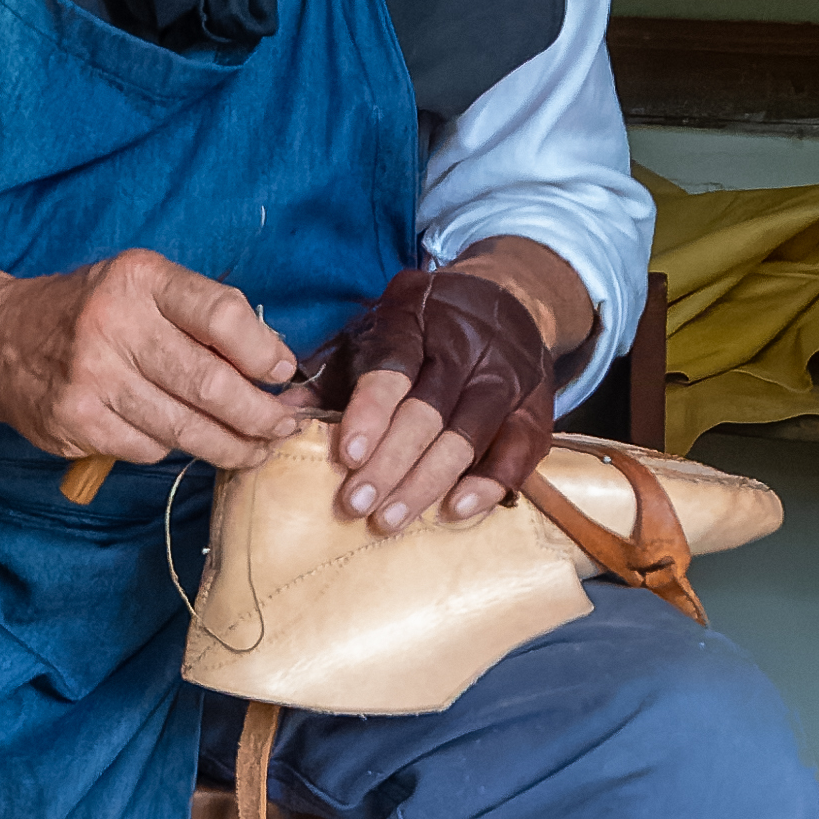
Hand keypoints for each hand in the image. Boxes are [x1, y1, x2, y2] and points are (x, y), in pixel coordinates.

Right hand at [0, 248, 303, 470]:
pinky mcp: (77, 422)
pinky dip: (173, 449)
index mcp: (140, 280)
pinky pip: (149, 449)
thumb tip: (273, 364)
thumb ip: (201, 314)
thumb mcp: (142, 287)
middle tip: (283, 429)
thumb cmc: (90, 310)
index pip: (221, 316)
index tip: (282, 373)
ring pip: (184, 429)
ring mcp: (92, 378)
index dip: (263, 352)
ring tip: (255, 450)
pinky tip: (181, 440)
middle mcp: (114, 325)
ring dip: (231, 447)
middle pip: (210, 384)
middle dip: (259, 416)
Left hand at [324, 260, 557, 531]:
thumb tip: (283, 417)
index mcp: (418, 320)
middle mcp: (467, 347)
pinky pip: (516, 451)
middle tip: (356, 503)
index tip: (345, 455)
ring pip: (465, 437)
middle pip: (427, 412)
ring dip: (425, 483)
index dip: (369, 413)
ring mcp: (506, 377)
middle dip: (389, 463)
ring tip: (389, 519)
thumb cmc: (424, 326)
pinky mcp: (535, 406)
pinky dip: (488, 483)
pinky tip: (456, 510)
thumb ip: (333, 373)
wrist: (508, 298)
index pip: (393, 369)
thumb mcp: (376, 330)